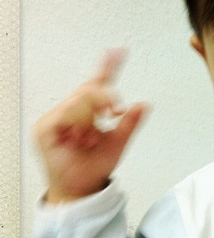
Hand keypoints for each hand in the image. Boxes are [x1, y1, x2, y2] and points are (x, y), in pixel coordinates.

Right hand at [34, 49, 146, 203]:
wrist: (82, 187)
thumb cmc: (96, 164)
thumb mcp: (119, 142)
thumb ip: (130, 123)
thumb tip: (144, 104)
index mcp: (89, 111)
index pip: (98, 84)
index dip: (108, 66)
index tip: (120, 51)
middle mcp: (71, 110)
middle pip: (89, 89)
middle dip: (105, 98)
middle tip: (114, 111)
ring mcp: (57, 118)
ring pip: (79, 100)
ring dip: (91, 119)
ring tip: (90, 138)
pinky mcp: (46, 128)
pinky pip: (65, 114)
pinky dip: (78, 124)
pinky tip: (79, 137)